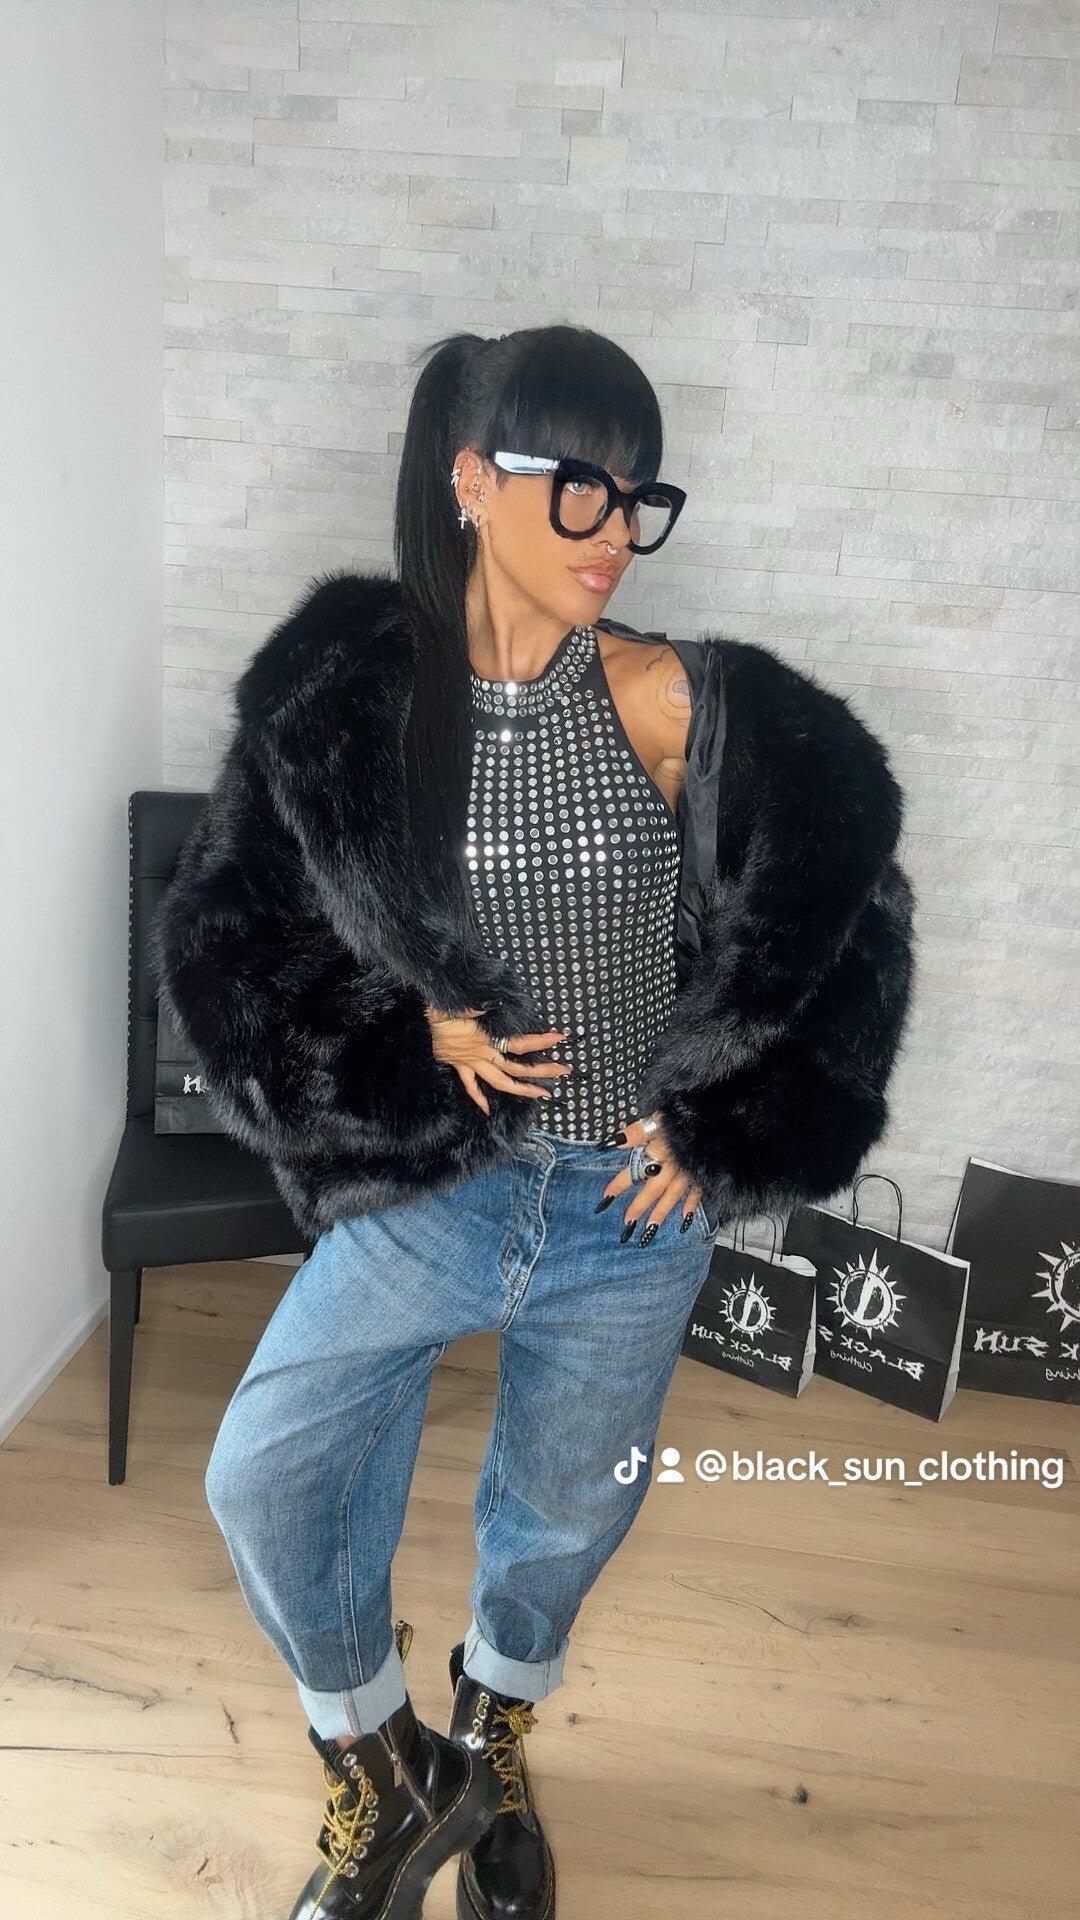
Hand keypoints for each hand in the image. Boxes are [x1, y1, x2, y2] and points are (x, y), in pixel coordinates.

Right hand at [424, 1006, 571, 1115]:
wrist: (419, 1023)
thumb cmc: (440, 1010)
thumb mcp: (458, 1004)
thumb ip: (478, 1004)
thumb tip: (497, 999)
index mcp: (486, 1041)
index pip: (520, 1044)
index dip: (541, 1041)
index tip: (560, 1037)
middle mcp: (482, 1055)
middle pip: (516, 1068)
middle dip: (541, 1071)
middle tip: (564, 1071)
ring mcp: (471, 1063)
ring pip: (499, 1082)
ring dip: (521, 1089)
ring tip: (542, 1095)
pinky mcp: (459, 1065)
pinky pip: (470, 1085)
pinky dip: (479, 1098)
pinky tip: (486, 1109)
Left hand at [594, 1111, 704, 1243]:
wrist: (720, 1118)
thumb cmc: (688, 1115)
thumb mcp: (660, 1116)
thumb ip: (638, 1130)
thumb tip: (615, 1141)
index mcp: (660, 1151)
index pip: (634, 1171)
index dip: (619, 1184)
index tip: (605, 1198)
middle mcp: (673, 1166)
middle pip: (653, 1190)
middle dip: (639, 1206)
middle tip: (627, 1224)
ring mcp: (690, 1172)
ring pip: (672, 1196)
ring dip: (661, 1212)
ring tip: (650, 1229)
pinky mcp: (705, 1173)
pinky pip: (697, 1193)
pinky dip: (691, 1205)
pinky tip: (685, 1218)